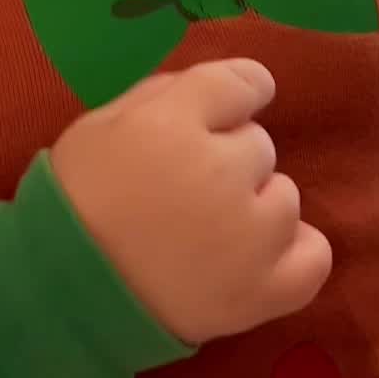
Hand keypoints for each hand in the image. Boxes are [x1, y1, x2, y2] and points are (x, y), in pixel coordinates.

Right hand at [50, 59, 331, 344]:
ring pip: (285, 196)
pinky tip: (255, 256)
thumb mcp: (101, 124)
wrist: (64, 294)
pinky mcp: (263, 291)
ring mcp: (248, 236)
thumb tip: (222, 92)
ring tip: (207, 232)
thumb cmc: (78, 199)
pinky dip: (292, 252)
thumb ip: (163, 95)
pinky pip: (314, 255)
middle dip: (227, 158)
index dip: (235, 95)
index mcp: (172, 124)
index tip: (224, 112)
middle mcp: (219, 172)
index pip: (244, 83)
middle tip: (184, 191)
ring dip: (253, 206)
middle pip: (258, 144)